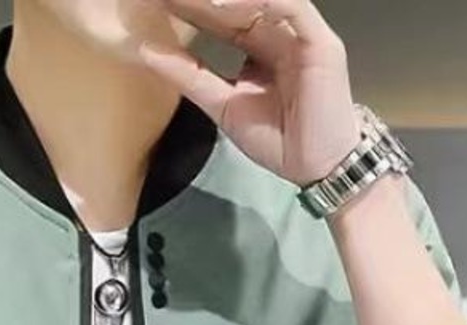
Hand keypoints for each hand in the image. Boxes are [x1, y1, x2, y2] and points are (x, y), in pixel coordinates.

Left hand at [132, 0, 361, 186]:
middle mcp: (278, 32)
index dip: (190, 7)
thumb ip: (190, 78)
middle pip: (239, 1)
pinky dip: (264, 1)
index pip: (221, 17)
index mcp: (257, 47)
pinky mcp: (319, 41)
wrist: (314, 166)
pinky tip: (228, 5)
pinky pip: (292, 7)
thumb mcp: (222, 105)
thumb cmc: (276, 139)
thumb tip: (147, 52)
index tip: (157, 1)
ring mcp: (299, 33)